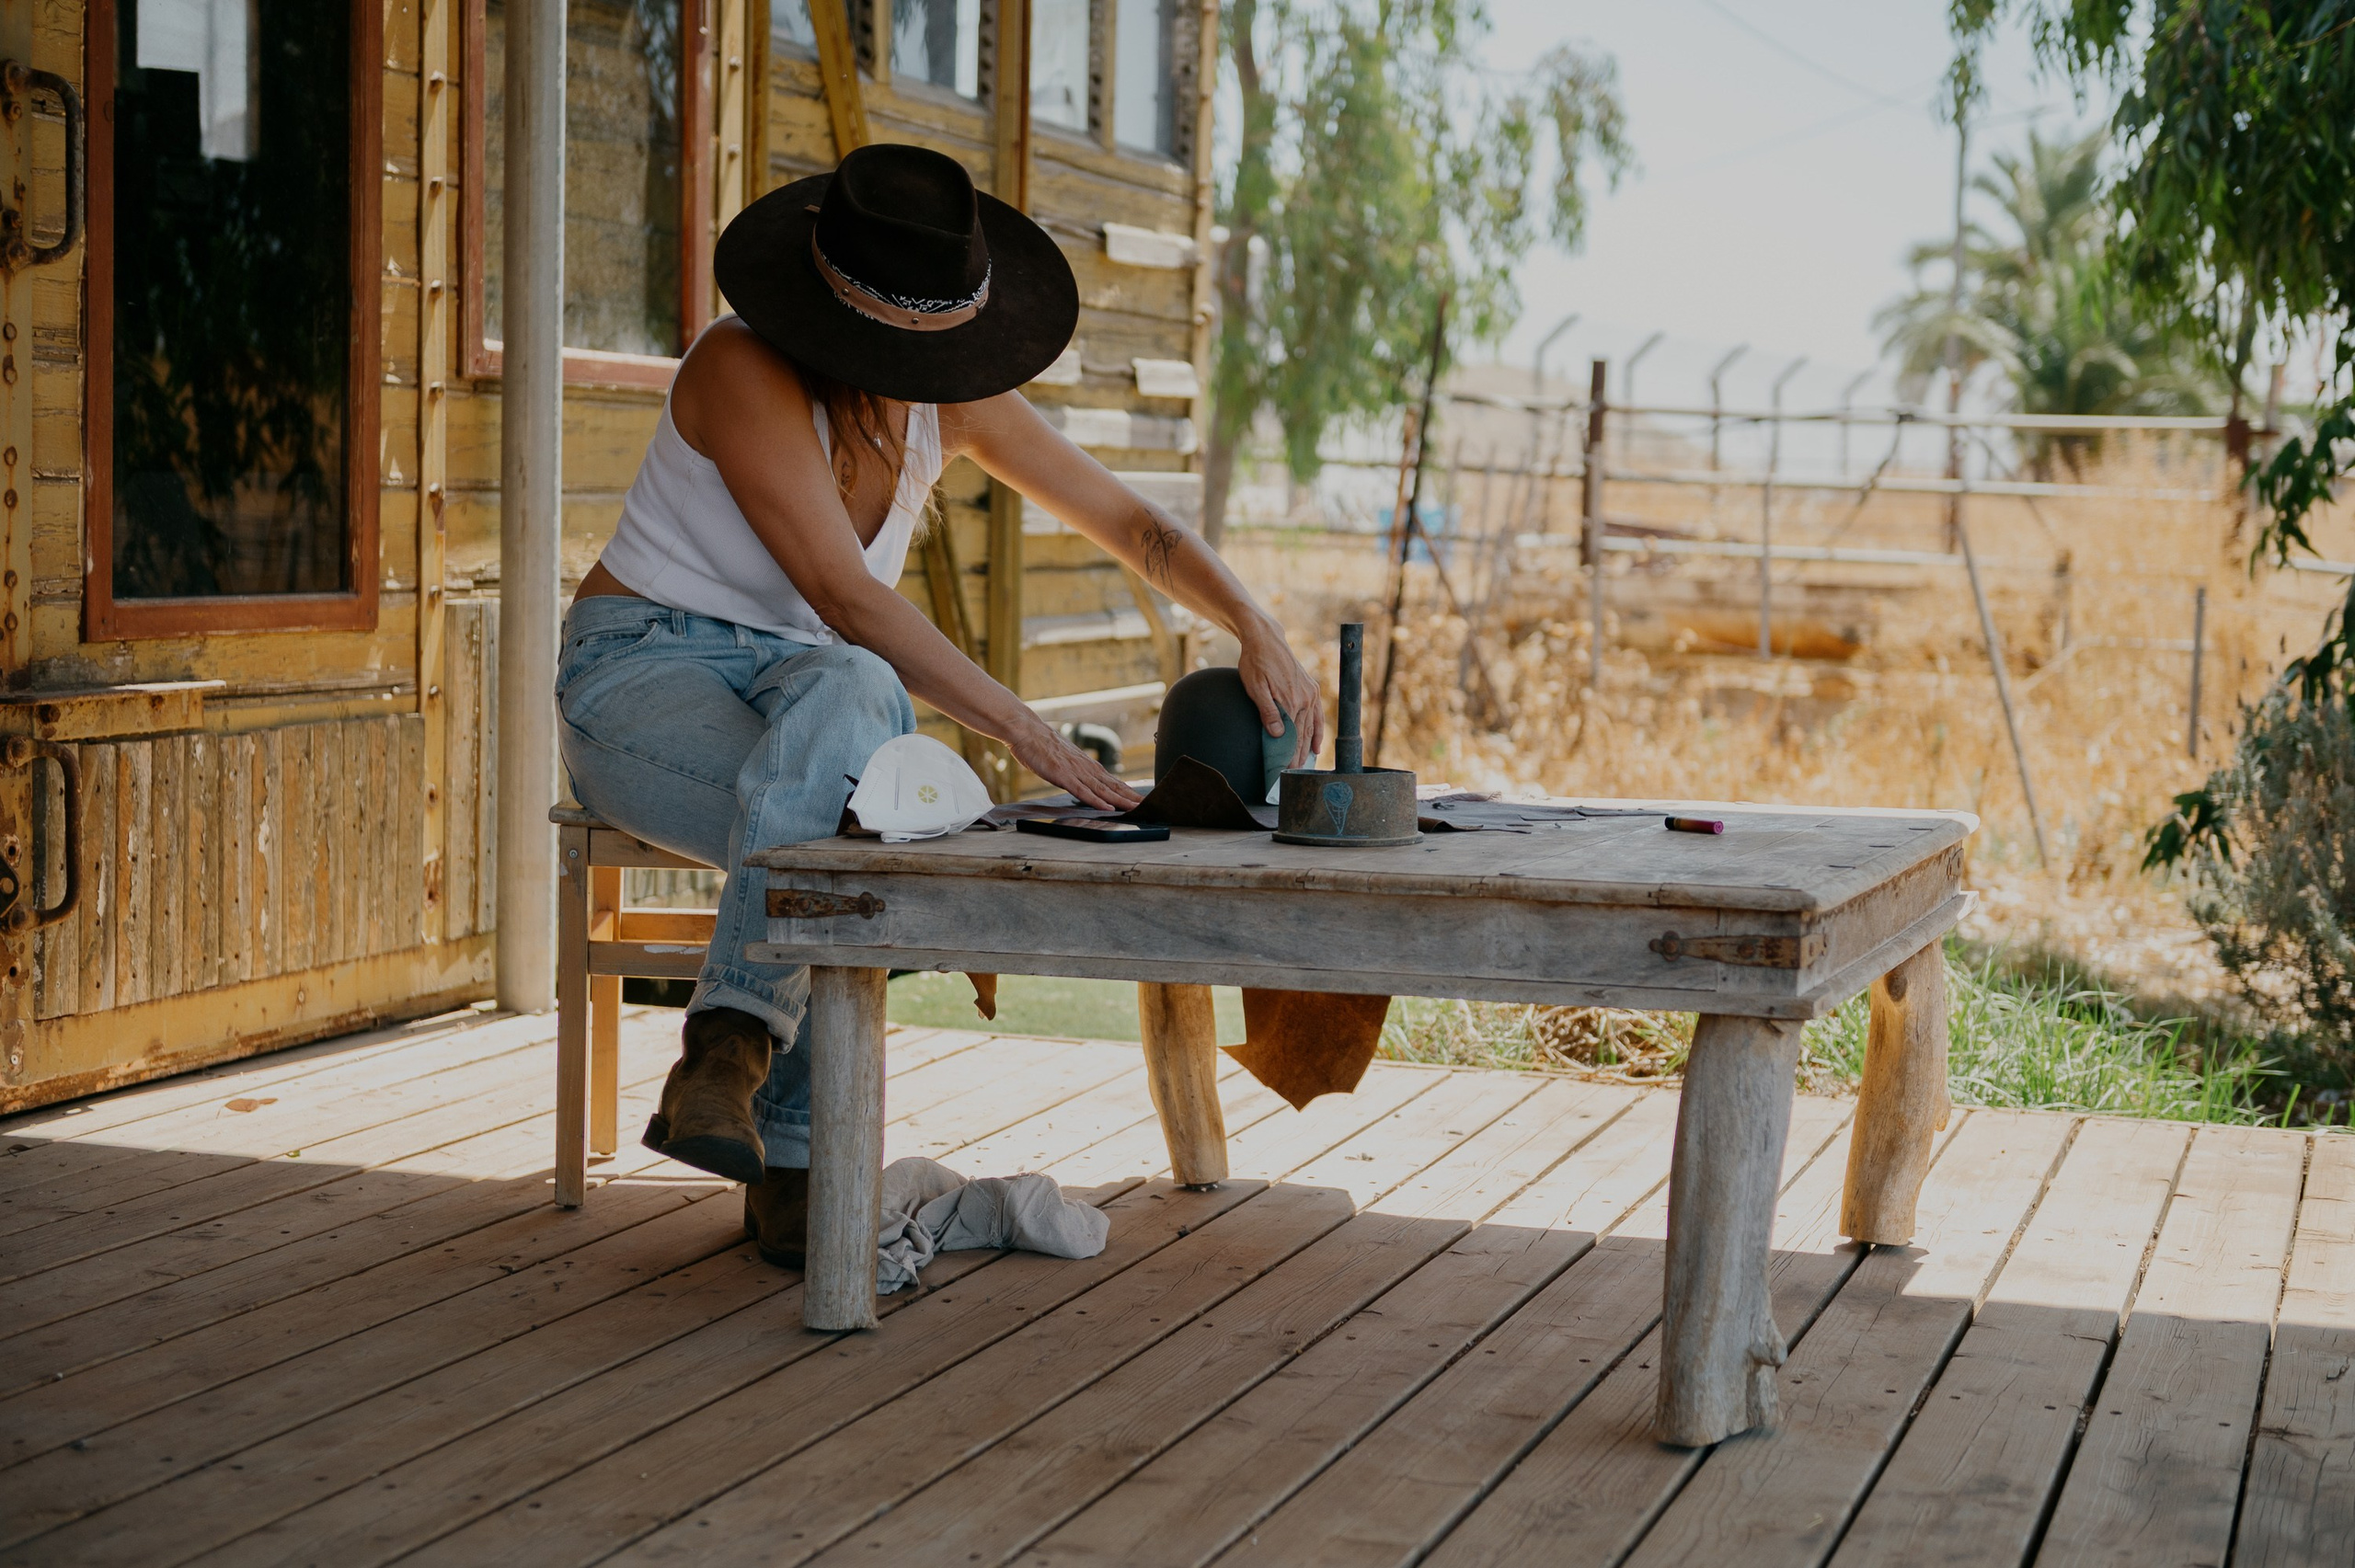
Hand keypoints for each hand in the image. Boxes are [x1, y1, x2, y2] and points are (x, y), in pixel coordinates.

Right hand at [1008, 719, 1143, 810]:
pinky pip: (1082, 792)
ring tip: (1136, 809)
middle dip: (1131, 797)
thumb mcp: (1063, 758)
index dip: (1127, 791)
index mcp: (1086, 765)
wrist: (1026, 730)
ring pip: (1102, 790)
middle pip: (1113, 786)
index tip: (1141, 800)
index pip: (1112, 781)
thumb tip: (1081, 778)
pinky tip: (1107, 808)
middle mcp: (1085, 768)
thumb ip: (1074, 769)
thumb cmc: (1041, 744)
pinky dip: (1096, 801)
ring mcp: (1075, 772)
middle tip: (1149, 806)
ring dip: (1120, 801)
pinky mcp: (1062, 776)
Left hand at [1238, 620, 1325, 767]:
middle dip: (1297, 757)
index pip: (1291, 737)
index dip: (1289, 756)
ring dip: (1307, 748)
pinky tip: (1316, 747)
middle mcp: (1304, 699)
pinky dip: (1318, 732)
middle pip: (1302, 736)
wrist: (1266, 640)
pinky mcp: (1311, 689)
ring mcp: (1310, 694)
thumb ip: (1267, 712)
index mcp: (1290, 701)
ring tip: (1303, 765)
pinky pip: (1317, 716)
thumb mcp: (1255, 687)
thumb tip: (1278, 735)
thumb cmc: (1255, 663)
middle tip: (1292, 774)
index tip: (1285, 771)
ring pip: (1311, 728)